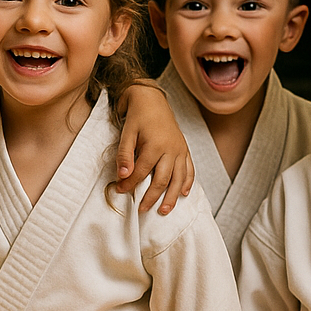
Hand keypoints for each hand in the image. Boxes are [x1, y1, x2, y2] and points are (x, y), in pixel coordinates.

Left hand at [115, 82, 193, 214]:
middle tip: (142, 210)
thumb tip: (122, 176)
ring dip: (172, 197)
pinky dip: (188, 182)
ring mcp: (180, 150)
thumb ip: (124, 155)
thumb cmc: (138, 116)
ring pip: (178, 179)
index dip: (130, 184)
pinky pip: (189, 169)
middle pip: (162, 180)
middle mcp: (171, 149)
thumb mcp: (127, 133)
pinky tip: (183, 193)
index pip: (141, 172)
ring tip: (164, 211)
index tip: (120, 191)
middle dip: (151, 197)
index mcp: (155, 145)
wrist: (152, 100)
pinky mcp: (185, 149)